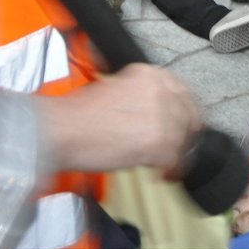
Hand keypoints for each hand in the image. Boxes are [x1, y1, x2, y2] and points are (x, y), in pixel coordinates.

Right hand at [39, 62, 200, 173]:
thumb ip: (141, 99)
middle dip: (183, 136)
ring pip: (182, 139)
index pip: (182, 93)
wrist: (61, 129)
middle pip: (186, 116)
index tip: (185, 124)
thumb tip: (154, 116)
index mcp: (149, 75)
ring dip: (174, 155)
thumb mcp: (116, 91)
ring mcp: (161, 116)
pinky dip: (168, 170)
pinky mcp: (156, 141)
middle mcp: (159, 91)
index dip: (185, 113)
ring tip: (164, 166)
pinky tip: (158, 173)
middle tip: (177, 149)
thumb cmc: (77, 115)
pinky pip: (173, 160)